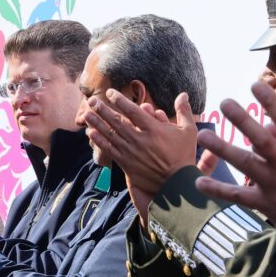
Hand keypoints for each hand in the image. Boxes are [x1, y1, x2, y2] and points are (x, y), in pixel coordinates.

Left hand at [85, 91, 198, 223]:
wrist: (177, 183)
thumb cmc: (184, 156)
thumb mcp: (189, 131)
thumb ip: (184, 111)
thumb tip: (183, 94)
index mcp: (153, 128)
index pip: (132, 111)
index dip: (120, 100)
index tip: (110, 93)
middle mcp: (139, 139)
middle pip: (117, 121)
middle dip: (103, 109)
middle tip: (92, 100)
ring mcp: (131, 152)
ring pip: (110, 135)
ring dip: (97, 123)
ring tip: (86, 114)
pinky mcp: (127, 164)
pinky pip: (110, 150)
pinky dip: (100, 141)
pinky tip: (91, 133)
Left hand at [195, 82, 275, 237]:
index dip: (270, 102)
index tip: (256, 85)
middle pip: (259, 139)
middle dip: (241, 119)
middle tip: (224, 103)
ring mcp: (272, 185)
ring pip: (243, 163)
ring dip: (222, 149)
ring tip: (204, 136)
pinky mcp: (264, 203)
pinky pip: (237, 196)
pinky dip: (218, 190)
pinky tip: (199, 181)